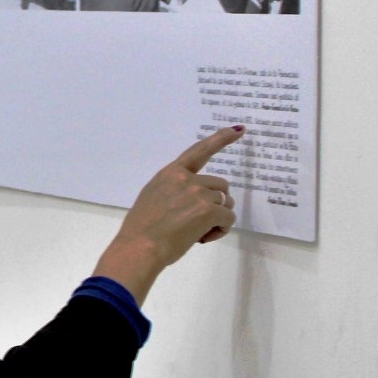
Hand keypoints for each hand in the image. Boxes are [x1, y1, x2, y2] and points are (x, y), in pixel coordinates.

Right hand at [92, 126, 242, 303]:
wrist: (139, 248)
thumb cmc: (140, 230)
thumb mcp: (152, 199)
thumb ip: (173, 192)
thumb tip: (193, 203)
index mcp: (170, 174)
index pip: (198, 151)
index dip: (220, 139)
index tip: (238, 130)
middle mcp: (185, 178)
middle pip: (220, 185)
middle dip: (217, 202)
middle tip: (202, 223)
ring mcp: (197, 193)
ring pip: (225, 201)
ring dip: (219, 217)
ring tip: (200, 232)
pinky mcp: (208, 210)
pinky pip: (228, 218)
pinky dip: (221, 229)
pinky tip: (204, 238)